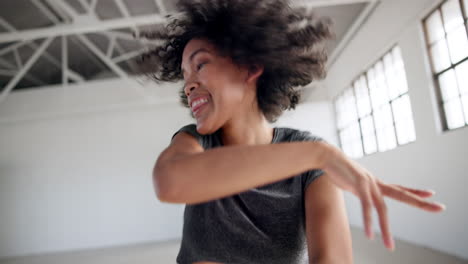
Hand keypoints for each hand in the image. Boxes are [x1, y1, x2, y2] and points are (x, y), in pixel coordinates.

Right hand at [320, 142, 445, 250]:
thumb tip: (360, 192)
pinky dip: (368, 221)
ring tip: (389, 246)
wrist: (326, 156)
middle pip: (402, 194)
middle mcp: (376, 183)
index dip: (414, 192)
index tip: (430, 194)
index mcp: (375, 183)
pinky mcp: (359, 184)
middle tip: (440, 208)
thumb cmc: (338, 168)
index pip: (399, 188)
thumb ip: (360, 188)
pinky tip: (370, 234)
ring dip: (386, 229)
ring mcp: (369, 183)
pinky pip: (366, 207)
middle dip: (421, 202)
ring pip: (382, 209)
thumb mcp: (353, 180)